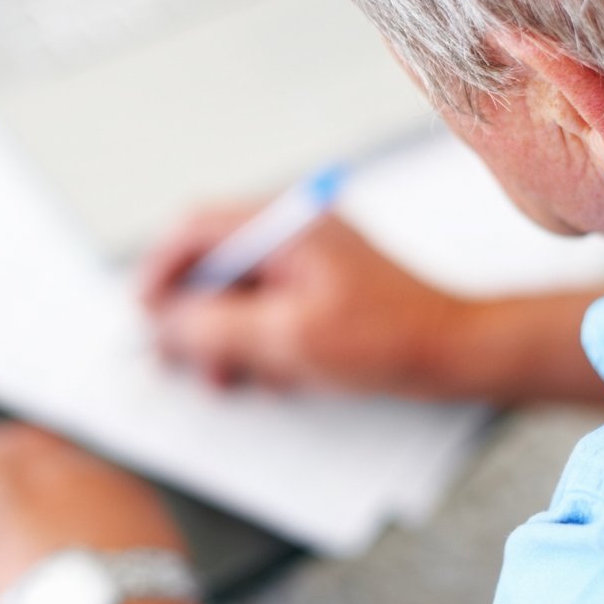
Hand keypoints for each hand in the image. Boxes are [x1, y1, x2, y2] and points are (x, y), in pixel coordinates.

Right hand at [139, 205, 462, 395]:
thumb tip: (164, 322)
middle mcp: (293, 229)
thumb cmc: (386, 339)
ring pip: (237, 290)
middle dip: (193, 314)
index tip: (145, 317)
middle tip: (183, 362)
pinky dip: (257, 340)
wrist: (457, 351)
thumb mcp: (287, 338)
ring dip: (223, 335)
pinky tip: (272, 375)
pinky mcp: (322, 286)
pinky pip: (268, 307)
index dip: (159, 272)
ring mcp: (309, 257)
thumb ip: (216, 327)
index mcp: (285, 223)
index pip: (194, 227)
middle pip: (211, 262)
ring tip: (230, 380)